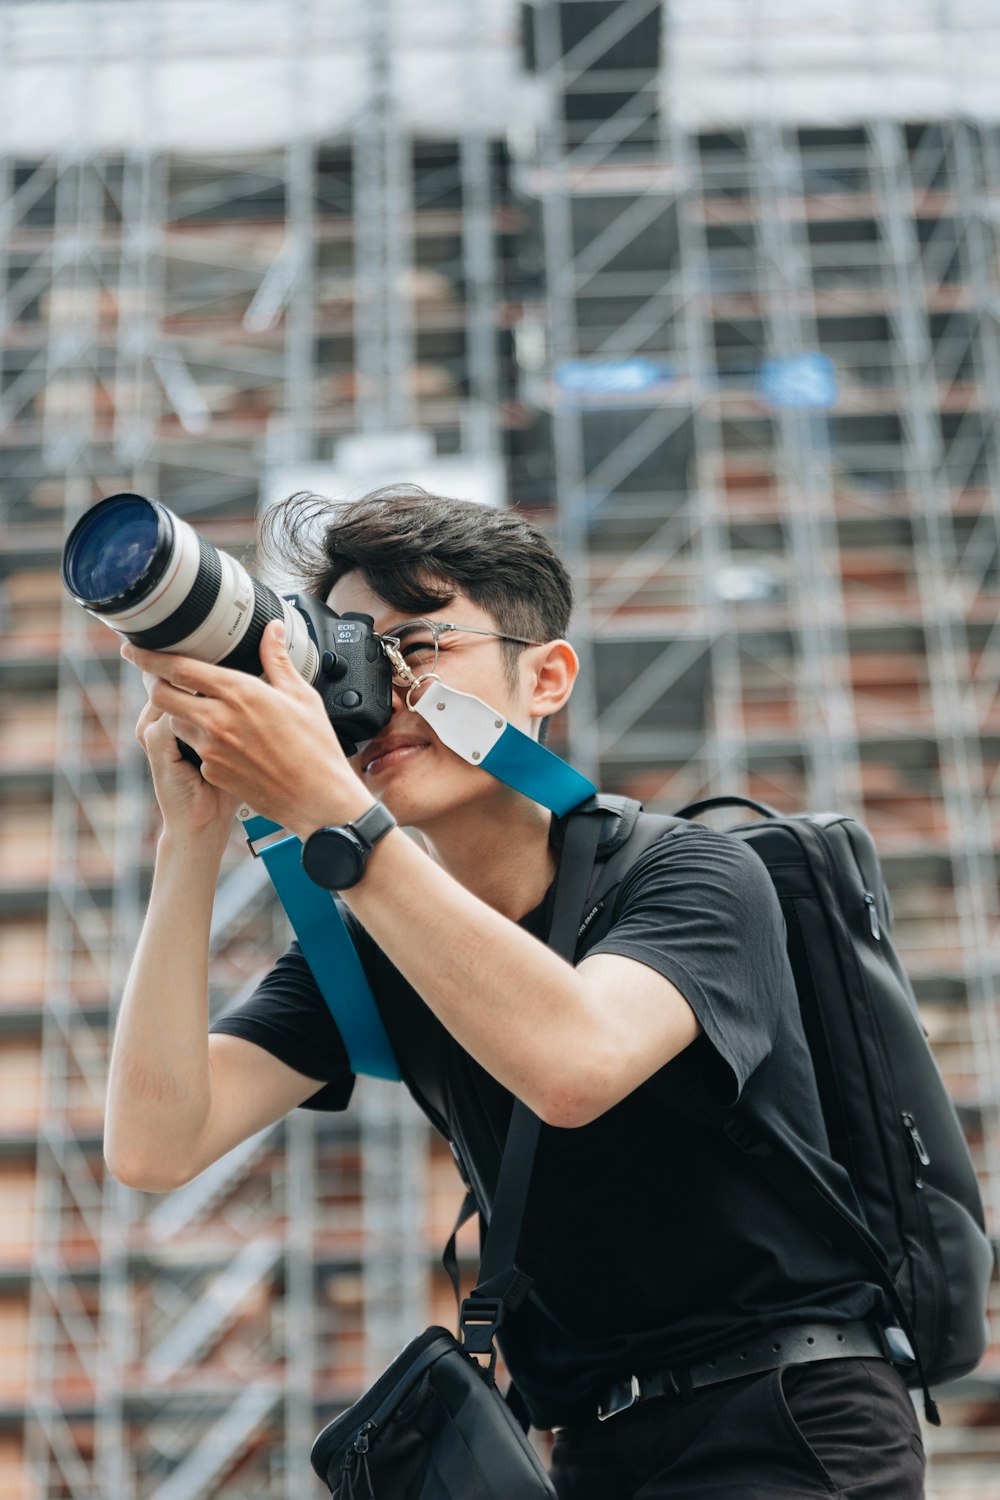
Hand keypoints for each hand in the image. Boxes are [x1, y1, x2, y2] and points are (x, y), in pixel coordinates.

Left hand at [122, 621, 369, 836]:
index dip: (150, 657)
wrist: (317, 799)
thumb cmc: (315, 748)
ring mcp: (212, 750)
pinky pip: (196, 748)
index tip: (135, 649)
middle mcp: (218, 721)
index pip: (179, 669)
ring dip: (181, 712)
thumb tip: (271, 630)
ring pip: (176, 721)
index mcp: (240, 694)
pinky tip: (226, 740)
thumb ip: (277, 660)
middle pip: (162, 695)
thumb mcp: (301, 696)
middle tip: (157, 675)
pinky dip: (202, 740)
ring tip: (201, 707)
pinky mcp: (213, 772)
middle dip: (153, 683)